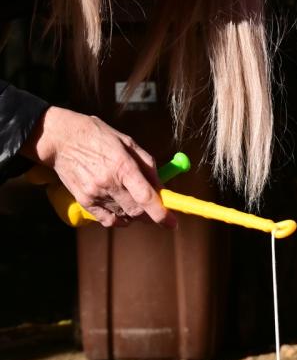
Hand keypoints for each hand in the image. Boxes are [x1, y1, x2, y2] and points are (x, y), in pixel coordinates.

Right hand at [23, 107, 174, 227]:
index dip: (162, 213)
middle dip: (150, 213)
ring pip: (124, 216)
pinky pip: (108, 220)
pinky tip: (120, 208)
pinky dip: (119, 219)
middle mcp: (108, 183)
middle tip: (152, 206)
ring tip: (129, 196)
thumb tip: (162, 188)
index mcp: (123, 166)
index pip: (146, 197)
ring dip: (133, 213)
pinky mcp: (84, 201)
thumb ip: (147, 166)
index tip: (172, 223)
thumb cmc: (98, 137)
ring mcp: (95, 194)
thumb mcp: (127, 142)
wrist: (61, 139)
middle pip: (137, 212)